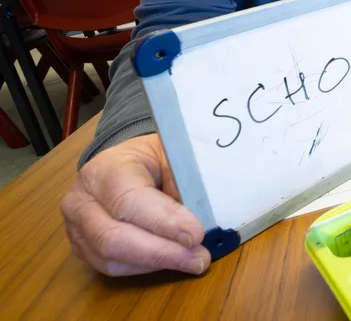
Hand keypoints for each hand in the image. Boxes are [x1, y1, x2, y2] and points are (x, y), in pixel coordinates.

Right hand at [61, 134, 209, 275]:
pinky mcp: (81, 247)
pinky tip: (169, 261)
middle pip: (112, 237)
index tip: (196, 235)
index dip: (163, 221)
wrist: (126, 163)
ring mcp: (75, 226)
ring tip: (191, 261)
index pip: (128, 199)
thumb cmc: (154, 159)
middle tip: (199, 258)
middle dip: (160, 252)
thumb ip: (183, 184)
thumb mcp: (174, 157)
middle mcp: (81, 199)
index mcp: (105, 168)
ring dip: (154, 264)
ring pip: (109, 258)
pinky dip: (143, 268)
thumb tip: (200, 220)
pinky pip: (110, 267)